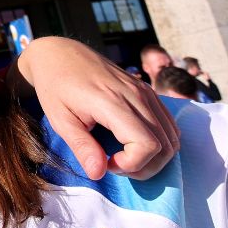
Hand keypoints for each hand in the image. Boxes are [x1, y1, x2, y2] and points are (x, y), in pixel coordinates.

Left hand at [18, 36, 177, 179]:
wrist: (60, 53)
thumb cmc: (55, 86)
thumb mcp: (59, 120)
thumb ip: (81, 147)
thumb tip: (98, 173)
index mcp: (112, 102)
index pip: (147, 145)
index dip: (132, 164)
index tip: (108, 163)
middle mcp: (136, 95)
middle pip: (165, 145)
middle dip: (144, 167)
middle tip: (116, 165)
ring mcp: (145, 91)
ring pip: (172, 136)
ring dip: (154, 157)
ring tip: (125, 157)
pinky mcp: (147, 90)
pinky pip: (168, 123)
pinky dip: (160, 141)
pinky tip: (133, 143)